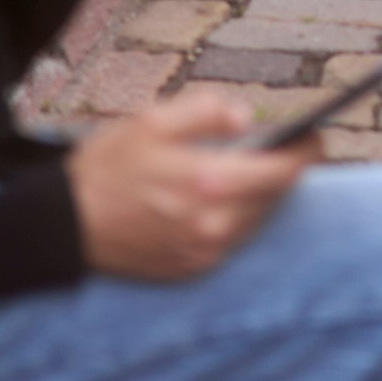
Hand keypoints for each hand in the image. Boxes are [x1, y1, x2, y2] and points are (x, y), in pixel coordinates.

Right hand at [67, 90, 311, 279]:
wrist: (65, 226)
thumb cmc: (108, 168)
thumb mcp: (154, 120)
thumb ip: (208, 111)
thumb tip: (248, 118)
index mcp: (210, 184)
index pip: (284, 172)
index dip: (307, 152)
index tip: (316, 136)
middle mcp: (213, 225)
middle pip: (275, 198)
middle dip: (284, 171)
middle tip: (287, 146)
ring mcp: (202, 252)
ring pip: (256, 220)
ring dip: (262, 195)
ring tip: (257, 168)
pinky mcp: (190, 268)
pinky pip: (232, 240)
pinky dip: (237, 217)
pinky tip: (225, 197)